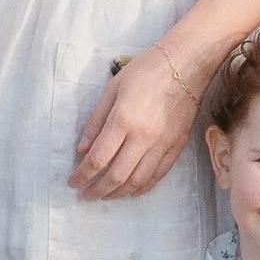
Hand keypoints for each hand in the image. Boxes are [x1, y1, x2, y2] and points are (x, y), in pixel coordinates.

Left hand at [70, 44, 204, 201]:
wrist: (186, 64)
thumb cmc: (146, 71)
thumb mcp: (112, 89)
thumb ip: (96, 121)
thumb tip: (82, 149)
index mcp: (124, 120)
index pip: (98, 158)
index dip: (83, 174)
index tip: (73, 182)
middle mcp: (144, 136)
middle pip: (117, 175)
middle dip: (98, 190)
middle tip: (86, 195)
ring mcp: (163, 143)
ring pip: (139, 180)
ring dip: (120, 193)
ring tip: (107, 195)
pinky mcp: (177, 145)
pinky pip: (159, 174)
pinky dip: (144, 187)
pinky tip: (133, 191)